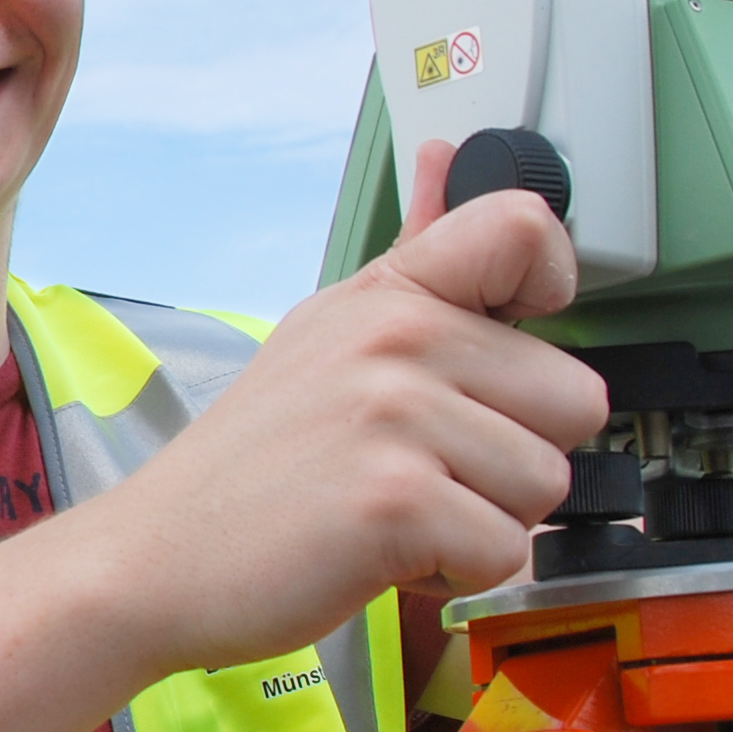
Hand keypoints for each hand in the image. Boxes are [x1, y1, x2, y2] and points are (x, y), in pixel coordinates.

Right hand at [75, 138, 610, 672]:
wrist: (158, 558)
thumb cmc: (254, 464)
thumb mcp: (328, 335)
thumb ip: (415, 258)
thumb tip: (447, 157)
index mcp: (388, 295)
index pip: (525, 230)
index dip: (551, 287)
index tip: (507, 337)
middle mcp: (395, 339)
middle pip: (574, 400)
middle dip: (514, 457)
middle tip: (426, 469)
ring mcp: (395, 416)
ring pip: (546, 485)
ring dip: (484, 523)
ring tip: (399, 512)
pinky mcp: (398, 502)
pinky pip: (507, 552)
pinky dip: (454, 574)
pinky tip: (387, 554)